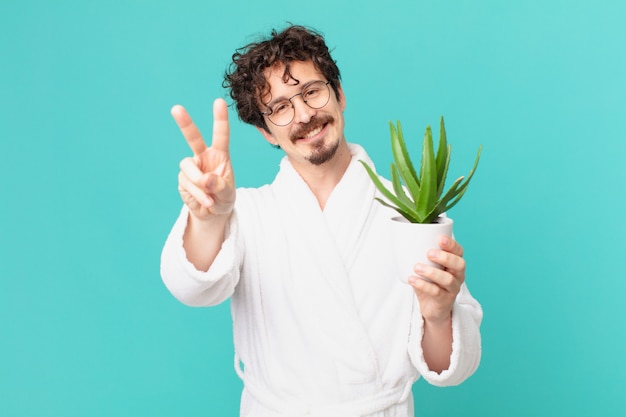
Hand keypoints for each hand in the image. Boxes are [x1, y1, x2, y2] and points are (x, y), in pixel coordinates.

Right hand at [172, 99, 235, 220]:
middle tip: (176, 108)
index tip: (219, 102)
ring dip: (199, 183)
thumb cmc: (224, 198)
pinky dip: (197, 195)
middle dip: (185, 123)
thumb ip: (220, 186)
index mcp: (220, 155)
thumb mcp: (228, 194)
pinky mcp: (182, 179)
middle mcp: (204, 157)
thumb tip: (205, 179)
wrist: (212, 213)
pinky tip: (206, 202)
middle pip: (193, 137)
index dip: (220, 118)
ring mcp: (191, 167)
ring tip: (209, 198)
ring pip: (188, 167)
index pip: (220, 135)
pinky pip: (187, 184)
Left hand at [409, 235, 465, 324]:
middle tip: (429, 253)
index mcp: (454, 264)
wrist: (433, 308)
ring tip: (417, 267)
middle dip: (445, 257)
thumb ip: (421, 256)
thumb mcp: (427, 268)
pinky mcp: (445, 301)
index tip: (440, 239)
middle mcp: (458, 276)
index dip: (452, 245)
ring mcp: (453, 289)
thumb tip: (403, 240)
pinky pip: (436, 292)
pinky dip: (423, 285)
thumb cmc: (430, 283)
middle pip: (459, 264)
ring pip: (448, 279)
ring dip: (432, 272)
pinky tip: (412, 280)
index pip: (459, 252)